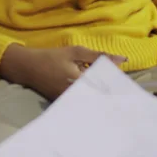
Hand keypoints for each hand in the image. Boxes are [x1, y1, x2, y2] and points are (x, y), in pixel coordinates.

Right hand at [0, 44, 126, 100]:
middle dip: (111, 94)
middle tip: (125, 93)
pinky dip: (90, 97)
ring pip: (92, 101)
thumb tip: (122, 59)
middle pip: (100, 97)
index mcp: (80, 84)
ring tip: (115, 95)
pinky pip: (83, 102)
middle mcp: (76, 97)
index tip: (129, 87)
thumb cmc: (52, 57)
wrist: (27, 67)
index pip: (106, 89)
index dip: (118, 87)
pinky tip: (97, 93)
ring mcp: (70, 103)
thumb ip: (98, 57)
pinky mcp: (65, 104)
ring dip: (102, 95)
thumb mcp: (75, 52)